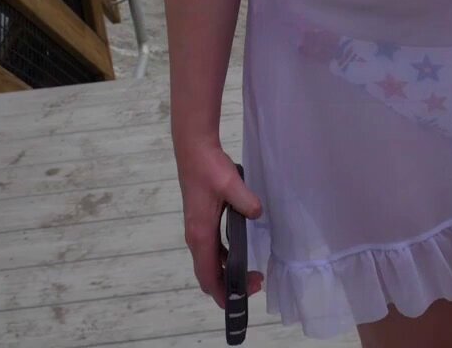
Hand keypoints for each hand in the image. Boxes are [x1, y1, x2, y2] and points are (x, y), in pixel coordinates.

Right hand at [178, 140, 264, 308]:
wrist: (194, 150)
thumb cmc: (209, 168)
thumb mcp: (230, 183)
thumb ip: (245, 201)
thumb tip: (257, 213)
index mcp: (201, 234)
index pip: (208, 275)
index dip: (221, 292)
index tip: (240, 300)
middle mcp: (196, 237)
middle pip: (208, 273)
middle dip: (228, 286)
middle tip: (255, 282)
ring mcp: (197, 230)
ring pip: (210, 262)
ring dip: (227, 272)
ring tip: (251, 273)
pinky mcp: (201, 222)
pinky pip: (212, 250)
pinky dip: (224, 259)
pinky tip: (240, 254)